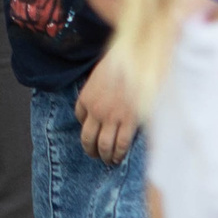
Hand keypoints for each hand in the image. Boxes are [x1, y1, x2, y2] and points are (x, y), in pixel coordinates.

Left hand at [75, 44, 137, 162]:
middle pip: (87, 137)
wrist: (138, 57)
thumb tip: (103, 97)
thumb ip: (98, 88)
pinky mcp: (129, 121)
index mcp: (86, 96)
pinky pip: (122, 144)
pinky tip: (119, 158)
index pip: (79, 116)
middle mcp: (96, 110)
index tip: (90, 130)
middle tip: (93, 155)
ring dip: (104, 156)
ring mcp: (112, 117)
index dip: (84, 125)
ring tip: (107, 161)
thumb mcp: (101, 73)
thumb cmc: (122, 60)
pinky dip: (119, 154)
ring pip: (104, 145)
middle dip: (90, 149)